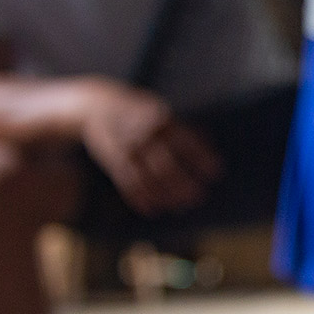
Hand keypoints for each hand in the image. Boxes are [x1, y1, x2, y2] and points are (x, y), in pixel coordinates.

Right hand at [80, 83, 221, 216]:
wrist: (96, 104)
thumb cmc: (137, 109)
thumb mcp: (159, 109)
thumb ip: (180, 127)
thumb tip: (208, 143)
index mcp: (161, 120)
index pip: (186, 142)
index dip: (202, 158)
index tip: (217, 173)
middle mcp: (143, 136)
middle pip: (166, 166)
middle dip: (183, 184)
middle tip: (199, 197)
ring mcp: (127, 149)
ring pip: (147, 179)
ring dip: (165, 196)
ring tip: (180, 207)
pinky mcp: (113, 160)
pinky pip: (127, 184)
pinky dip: (140, 199)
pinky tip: (153, 209)